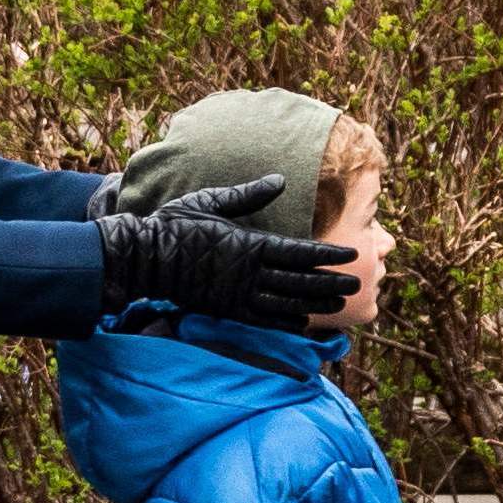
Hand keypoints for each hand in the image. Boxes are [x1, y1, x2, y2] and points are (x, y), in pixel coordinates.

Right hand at [94, 176, 357, 332]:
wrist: (143, 258)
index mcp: (250, 244)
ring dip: (316, 303)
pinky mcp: (226, 310)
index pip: (300, 251)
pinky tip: (304, 322)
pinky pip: (264, 319)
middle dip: (331, 282)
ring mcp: (238, 295)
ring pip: (288, 303)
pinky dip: (287, 322)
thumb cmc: (175, 224)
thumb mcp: (211, 201)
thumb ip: (248, 195)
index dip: (329, 254)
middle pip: (301, 281)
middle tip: (359, 283)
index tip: (353, 255)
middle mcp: (249, 273)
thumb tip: (280, 180)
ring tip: (340, 304)